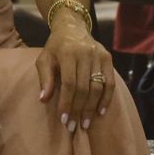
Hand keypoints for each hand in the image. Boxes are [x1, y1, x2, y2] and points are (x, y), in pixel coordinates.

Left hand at [36, 13, 115, 132]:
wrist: (72, 27)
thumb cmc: (55, 47)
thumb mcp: (44, 59)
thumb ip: (44, 78)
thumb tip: (44, 99)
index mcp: (68, 53)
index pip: (69, 83)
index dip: (66, 103)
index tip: (63, 119)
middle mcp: (85, 54)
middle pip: (84, 88)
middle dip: (78, 109)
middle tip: (73, 126)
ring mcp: (99, 56)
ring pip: (98, 87)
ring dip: (91, 108)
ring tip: (85, 123)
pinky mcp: (108, 58)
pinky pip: (110, 83)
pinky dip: (106, 99)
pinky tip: (100, 112)